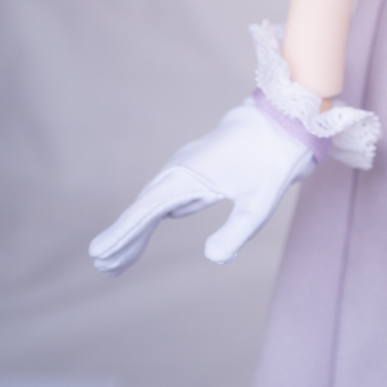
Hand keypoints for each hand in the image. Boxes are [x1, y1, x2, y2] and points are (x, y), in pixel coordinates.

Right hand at [88, 98, 314, 273]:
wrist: (287, 117)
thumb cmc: (274, 158)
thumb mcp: (261, 201)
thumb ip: (237, 232)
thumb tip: (213, 258)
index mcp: (187, 176)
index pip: (146, 211)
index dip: (122, 234)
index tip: (98, 254)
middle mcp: (180, 169)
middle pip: (143, 209)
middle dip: (124, 238)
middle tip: (106, 268)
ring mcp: (187, 166)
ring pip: (153, 203)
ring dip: (136, 230)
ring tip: (119, 262)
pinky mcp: (197, 168)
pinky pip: (167, 196)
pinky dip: (153, 216)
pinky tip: (146, 230)